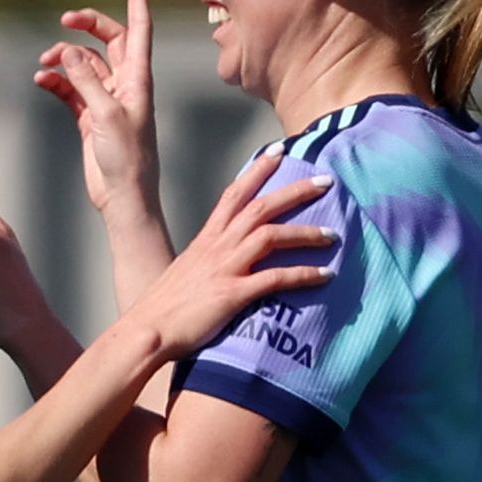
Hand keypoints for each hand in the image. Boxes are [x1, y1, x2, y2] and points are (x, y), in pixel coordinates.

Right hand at [35, 0, 157, 217]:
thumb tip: (69, 49)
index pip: (140, 29)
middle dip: (87, 25)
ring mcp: (106, 100)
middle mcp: (124, 84)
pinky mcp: (89, 117)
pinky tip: (41, 80)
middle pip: (109, 40)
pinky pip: (70, 88)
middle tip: (65, 18)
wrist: (123, 197)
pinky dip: (55, 81)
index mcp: (138, 79)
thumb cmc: (126, 158)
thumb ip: (88, 79)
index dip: (138, 0)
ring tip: (44, 63)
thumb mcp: (107, 114)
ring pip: (84, 64)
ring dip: (64, 58)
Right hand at [125, 149, 335, 359]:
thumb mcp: (188, 271)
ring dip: (306, 233)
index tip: (279, 152)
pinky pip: (275, 278)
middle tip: (325, 181)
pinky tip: (326, 275)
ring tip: (333, 234)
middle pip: (260, 207)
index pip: (234, 194)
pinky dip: (303, 274)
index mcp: (206, 239)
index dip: (257, 170)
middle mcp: (217, 247)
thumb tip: (224, 262)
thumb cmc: (165, 306)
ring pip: (270, 236)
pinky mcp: (233, 294)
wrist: (148, 329)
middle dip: (295, 191)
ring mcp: (225, 268)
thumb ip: (209, 261)